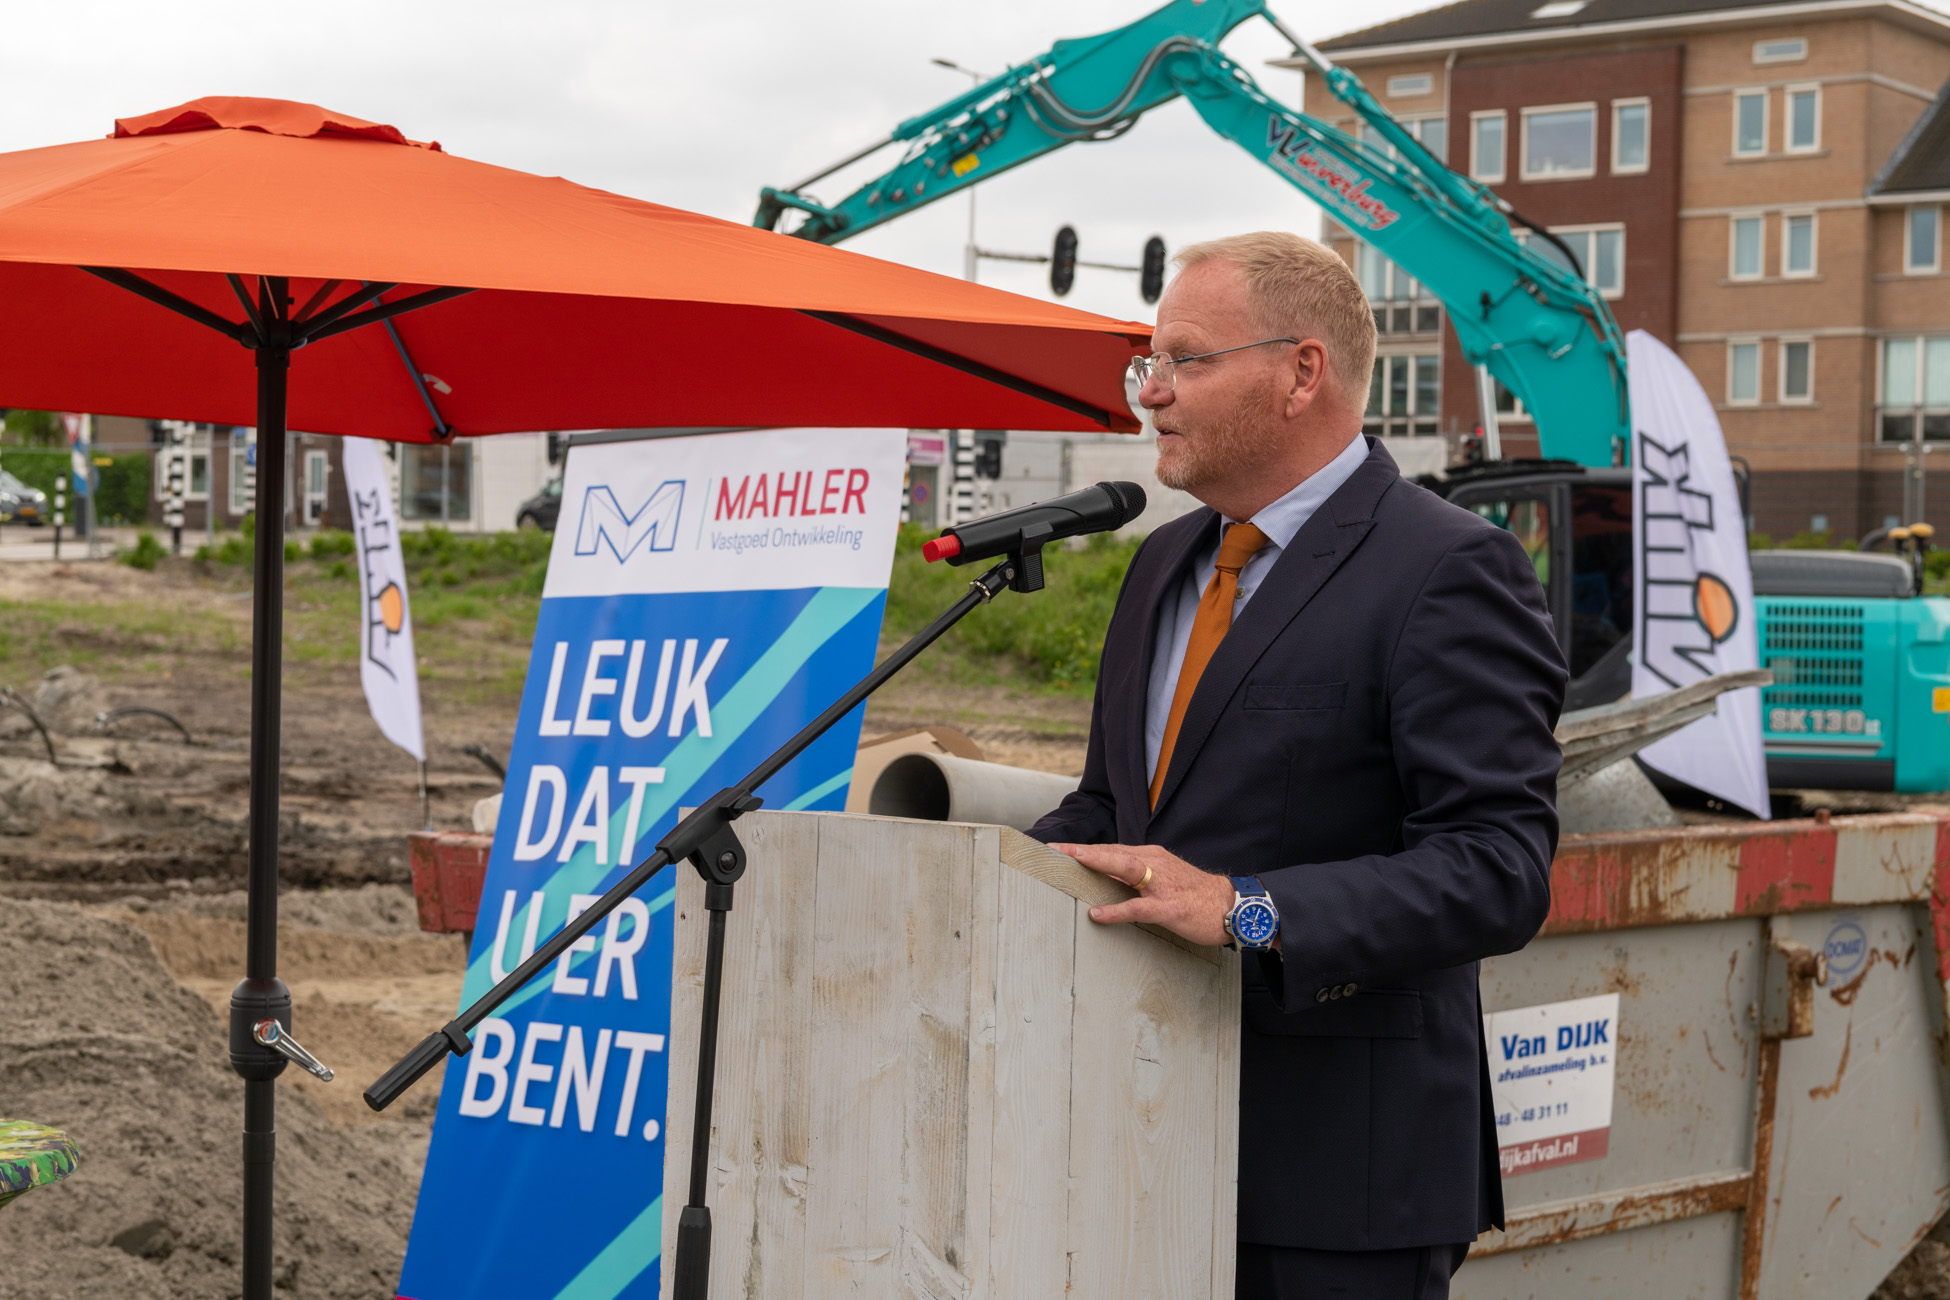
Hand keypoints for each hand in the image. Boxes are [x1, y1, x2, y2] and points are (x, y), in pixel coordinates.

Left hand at [1049, 842, 1261, 949]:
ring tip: (1070, 863)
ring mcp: (1163, 885)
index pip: (1112, 849)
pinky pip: (1139, 907)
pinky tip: (1098, 913)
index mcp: (1152, 857)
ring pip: (1125, 869)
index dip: (1084, 849)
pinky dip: (1117, 909)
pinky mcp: (1170, 907)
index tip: (1057, 848)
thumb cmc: (1194, 894)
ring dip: (1097, 863)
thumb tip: (1103, 879)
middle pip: (1114, 852)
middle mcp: (1155, 864)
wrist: (1231, 905)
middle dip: (1082, 850)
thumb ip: (1135, 878)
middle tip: (1053, 849)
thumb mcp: (1164, 878)